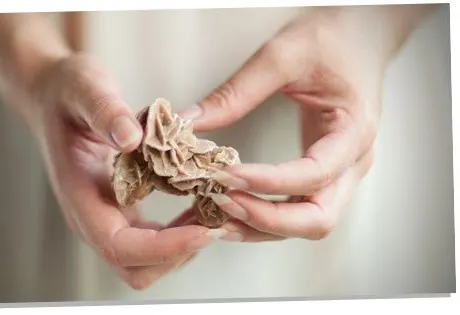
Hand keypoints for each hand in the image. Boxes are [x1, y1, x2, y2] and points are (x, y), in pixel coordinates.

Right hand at [26, 53, 226, 288]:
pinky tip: (199, 206)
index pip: (119, 246)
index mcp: (79, 195)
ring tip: (213, 214)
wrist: (52, 98)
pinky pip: (153, 241)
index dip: (163, 248)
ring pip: (146, 262)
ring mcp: (106, 217)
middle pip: (135, 268)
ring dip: (183, 247)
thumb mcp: (85, 88)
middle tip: (214, 222)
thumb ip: (104, 111)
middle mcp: (91, 217)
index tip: (204, 231)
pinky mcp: (121, 211)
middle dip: (177, 254)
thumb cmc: (65, 93)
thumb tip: (131, 138)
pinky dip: (180, 233)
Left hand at [178, 8, 397, 241]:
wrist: (359, 35)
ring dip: (262, 227)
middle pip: (317, 218)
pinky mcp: (325, 173)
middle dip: (266, 218)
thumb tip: (188, 122)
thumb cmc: (332, 39)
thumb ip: (235, 92)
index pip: (313, 174)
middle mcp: (353, 161)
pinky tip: (234, 212)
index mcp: (354, 131)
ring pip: (306, 223)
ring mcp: (341, 172)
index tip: (224, 175)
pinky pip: (298, 209)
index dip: (266, 182)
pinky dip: (266, 218)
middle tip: (221, 204)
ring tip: (217, 218)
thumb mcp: (282, 55)